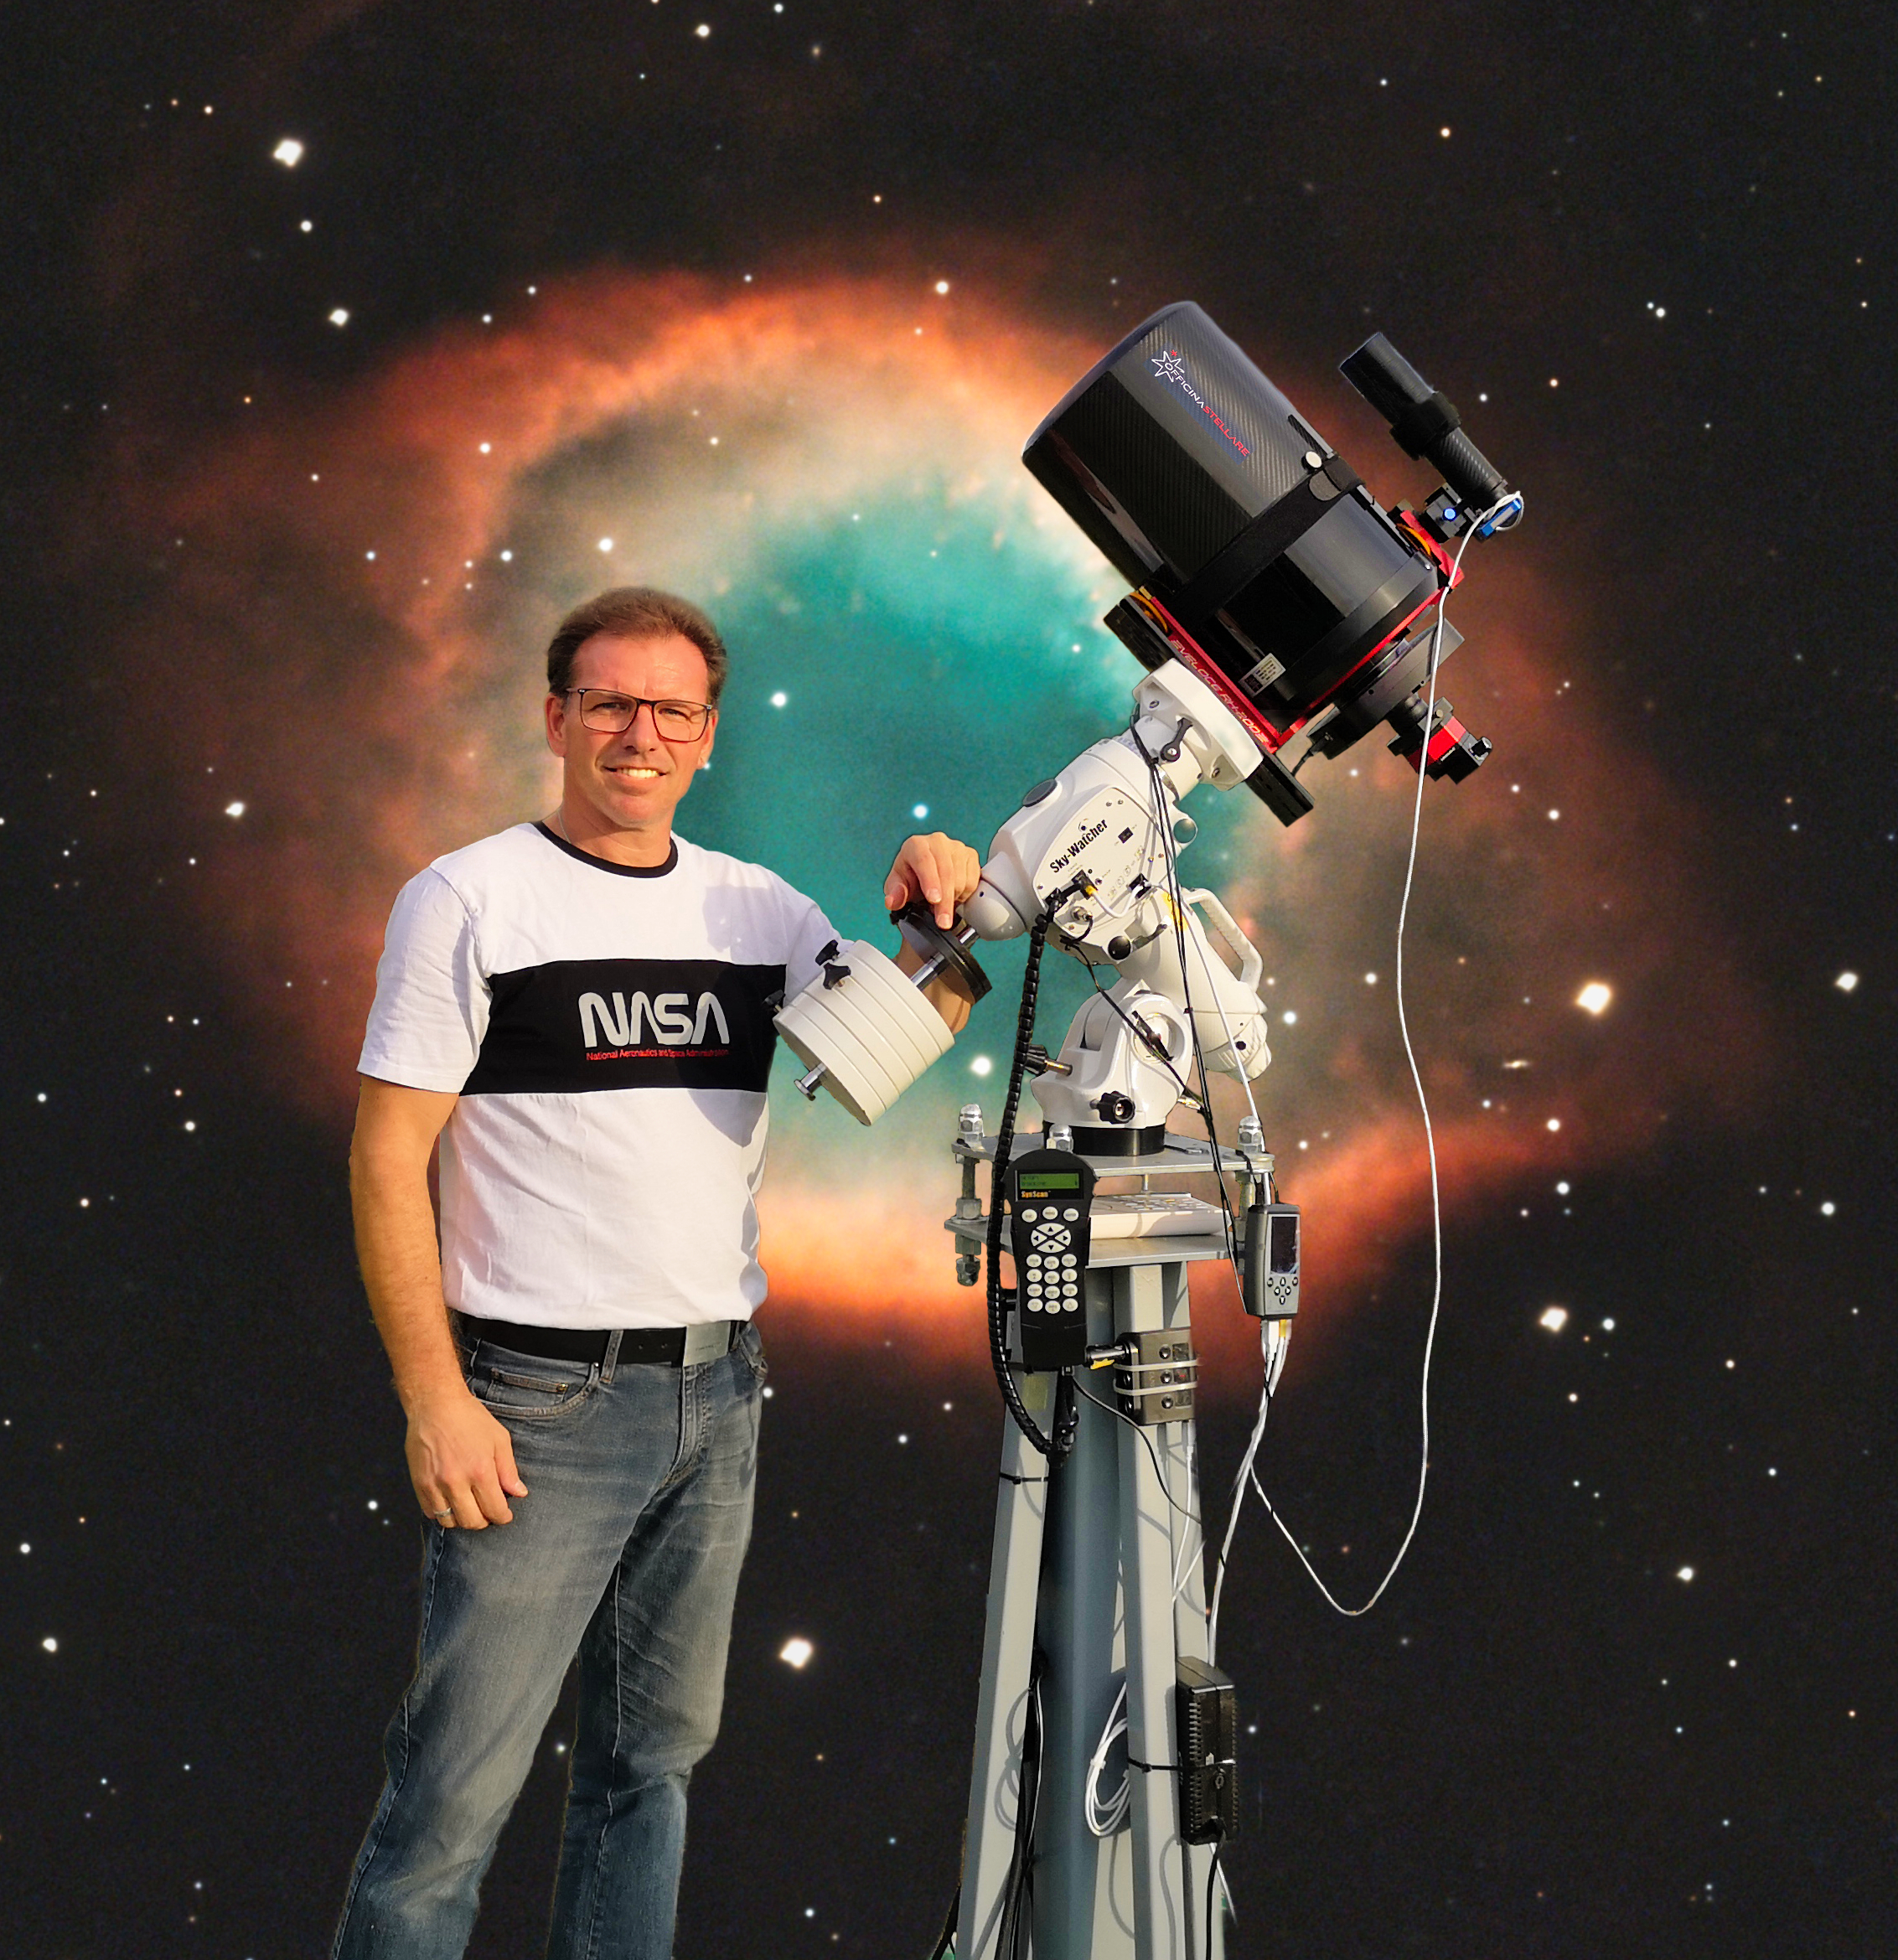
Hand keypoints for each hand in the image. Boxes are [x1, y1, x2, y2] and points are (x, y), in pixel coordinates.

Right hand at [405, 1384, 528, 1528]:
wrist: (435, 1405)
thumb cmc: (470, 1418)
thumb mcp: (499, 1439)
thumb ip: (509, 1470)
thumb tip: (519, 1493)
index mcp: (480, 1471)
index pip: (495, 1510)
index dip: (503, 1517)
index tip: (504, 1514)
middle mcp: (456, 1482)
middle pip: (472, 1522)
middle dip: (484, 1521)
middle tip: (488, 1511)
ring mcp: (435, 1484)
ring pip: (450, 1522)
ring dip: (462, 1519)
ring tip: (469, 1507)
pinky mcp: (419, 1484)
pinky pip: (431, 1512)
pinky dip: (443, 1513)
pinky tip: (451, 1501)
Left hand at [883, 831, 981, 930]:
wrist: (926, 872)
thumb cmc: (911, 876)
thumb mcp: (897, 886)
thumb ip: (895, 893)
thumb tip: (892, 902)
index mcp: (916, 845)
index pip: (924, 861)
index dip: (930, 882)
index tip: (934, 900)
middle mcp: (937, 842)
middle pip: (946, 872)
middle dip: (945, 901)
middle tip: (943, 922)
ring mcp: (956, 847)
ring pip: (961, 878)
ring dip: (953, 899)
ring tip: (942, 906)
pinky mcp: (970, 855)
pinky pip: (973, 880)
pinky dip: (964, 894)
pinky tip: (953, 895)